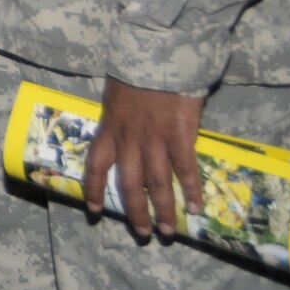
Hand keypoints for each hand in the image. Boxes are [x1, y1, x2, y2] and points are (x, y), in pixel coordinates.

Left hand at [83, 77, 203, 237]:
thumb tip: (123, 133)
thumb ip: (118, 118)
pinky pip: (184, 169)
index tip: (94, 211)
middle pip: (129, 183)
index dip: (94, 190)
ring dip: (163, 209)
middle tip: (143, 233)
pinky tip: (195, 207)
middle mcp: (129, 139)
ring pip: (156, 183)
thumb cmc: (136, 72)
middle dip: (135, 212)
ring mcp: (154, 139)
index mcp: (110, 128)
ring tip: (169, 231)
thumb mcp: (116, 96)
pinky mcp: (179, 135)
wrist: (157, 56)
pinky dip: (190, 190)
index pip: (96, 165)